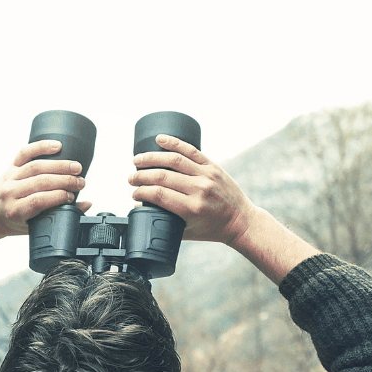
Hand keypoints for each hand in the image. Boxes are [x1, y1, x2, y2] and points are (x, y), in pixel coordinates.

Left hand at [0, 139, 89, 238]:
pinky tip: (58, 146)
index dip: (58, 196)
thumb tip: (86, 204)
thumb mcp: (35, 225)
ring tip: (76, 167)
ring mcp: (9, 177)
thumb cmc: (15, 222)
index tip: (72, 196)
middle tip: (81, 181)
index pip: (39, 200)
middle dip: (65, 180)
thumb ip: (60, 215)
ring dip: (59, 165)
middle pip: (40, 181)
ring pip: (36, 166)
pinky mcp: (11, 166)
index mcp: (15, 210)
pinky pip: (25, 152)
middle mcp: (10, 192)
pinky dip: (41, 146)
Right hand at [128, 135, 254, 244]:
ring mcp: (207, 175)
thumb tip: (139, 208)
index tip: (134, 194)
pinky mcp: (213, 166)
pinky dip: (174, 143)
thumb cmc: (211, 229)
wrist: (240, 222)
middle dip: (141, 176)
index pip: (158, 194)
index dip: (141, 192)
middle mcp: (199, 189)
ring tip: (137, 160)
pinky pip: (191, 150)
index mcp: (192, 208)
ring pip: (174, 160)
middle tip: (130, 178)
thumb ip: (162, 221)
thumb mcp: (186, 231)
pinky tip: (159, 139)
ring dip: (151, 158)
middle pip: (162, 176)